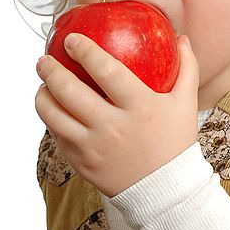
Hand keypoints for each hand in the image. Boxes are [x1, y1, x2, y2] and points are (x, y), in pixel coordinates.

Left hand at [35, 33, 198, 196]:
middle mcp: (114, 126)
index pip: (106, 70)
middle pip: (70, 91)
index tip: (72, 40)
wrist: (166, 190)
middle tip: (44, 59)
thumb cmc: (175, 142)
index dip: (85, 51)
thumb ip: (187, 68)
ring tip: (43, 84)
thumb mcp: (186, 103)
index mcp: (140, 106)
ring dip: (43, 95)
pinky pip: (57, 136)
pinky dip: (50, 119)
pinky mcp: (81, 163)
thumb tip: (182, 38)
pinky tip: (53, 109)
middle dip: (51, 70)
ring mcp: (94, 147)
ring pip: (54, 115)